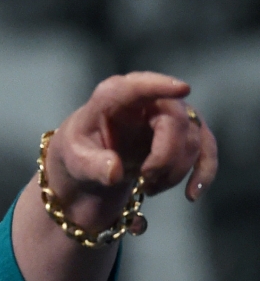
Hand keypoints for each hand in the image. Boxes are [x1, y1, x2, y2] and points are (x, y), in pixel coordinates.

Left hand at [45, 72, 217, 232]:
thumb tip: (114, 171)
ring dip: (174, 171)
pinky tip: (191, 194)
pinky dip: (203, 172)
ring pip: (192, 139)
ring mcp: (168, 115)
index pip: (136, 87)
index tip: (183, 88)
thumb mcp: (75, 160)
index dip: (159, 86)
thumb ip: (92, 165)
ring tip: (148, 187)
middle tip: (144, 180)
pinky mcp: (183, 133)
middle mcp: (145, 100)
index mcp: (111, 98)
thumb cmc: (80, 151)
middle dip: (164, 157)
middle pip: (174, 120)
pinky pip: (205, 149)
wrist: (90, 161)